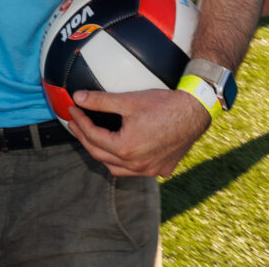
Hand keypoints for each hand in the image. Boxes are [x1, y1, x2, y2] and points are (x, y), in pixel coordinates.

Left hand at [66, 88, 211, 177]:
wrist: (195, 111)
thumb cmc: (164, 105)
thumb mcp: (129, 100)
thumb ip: (100, 100)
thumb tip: (78, 97)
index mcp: (125, 148)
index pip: (93, 136)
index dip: (80, 121)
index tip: (73, 109)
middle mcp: (136, 165)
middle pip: (100, 154)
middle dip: (85, 137)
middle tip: (77, 123)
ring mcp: (150, 170)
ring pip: (117, 168)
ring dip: (103, 154)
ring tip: (95, 138)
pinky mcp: (162, 170)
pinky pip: (136, 171)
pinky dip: (124, 162)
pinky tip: (124, 150)